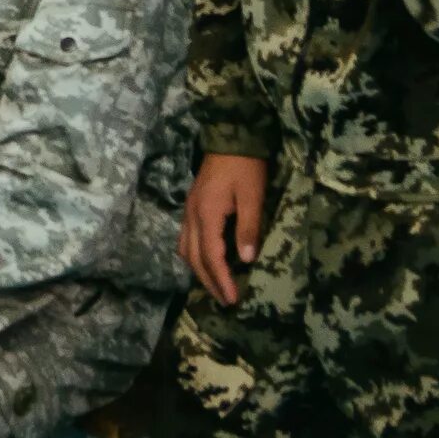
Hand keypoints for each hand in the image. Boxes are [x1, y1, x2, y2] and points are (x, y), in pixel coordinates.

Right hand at [179, 153, 270, 306]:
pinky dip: (195, 256)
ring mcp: (188, 211)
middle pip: (194, 257)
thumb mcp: (252, 196)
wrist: (231, 137)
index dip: (221, 279)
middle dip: (208, 281)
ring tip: (215, 285)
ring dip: (198, 271)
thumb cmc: (246, 167)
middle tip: (225, 300)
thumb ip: (248, 227)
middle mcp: (192, 216)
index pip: (211, 256)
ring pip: (185, 249)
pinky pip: (186, 239)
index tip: (232, 298)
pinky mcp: (191, 206)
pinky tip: (206, 261)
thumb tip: (245, 260)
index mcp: (206, 214)